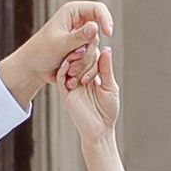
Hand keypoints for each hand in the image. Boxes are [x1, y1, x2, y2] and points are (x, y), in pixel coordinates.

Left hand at [0, 0, 114, 106]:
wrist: (34, 68)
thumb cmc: (41, 51)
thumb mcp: (60, 44)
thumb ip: (79, 36)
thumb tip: (95, 26)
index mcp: (72, 12)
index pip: (98, 9)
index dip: (106, 19)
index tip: (108, 34)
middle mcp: (79, 22)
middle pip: (97, 34)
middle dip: (86, 50)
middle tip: (71, 58)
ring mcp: (81, 38)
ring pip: (95, 49)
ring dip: (83, 61)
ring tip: (67, 67)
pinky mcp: (83, 51)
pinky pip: (93, 59)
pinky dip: (84, 68)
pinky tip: (72, 74)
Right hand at [54, 28, 119, 143]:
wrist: (100, 130)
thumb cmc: (108, 110)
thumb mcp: (110, 86)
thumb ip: (106, 69)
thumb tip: (106, 49)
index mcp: (92, 75)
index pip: (90, 57)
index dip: (92, 49)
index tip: (96, 40)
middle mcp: (81, 78)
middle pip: (79, 59)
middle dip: (83, 52)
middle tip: (86, 45)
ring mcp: (72, 85)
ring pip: (68, 66)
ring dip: (73, 58)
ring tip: (77, 51)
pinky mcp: (65, 93)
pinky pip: (60, 78)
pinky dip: (62, 69)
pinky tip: (67, 63)